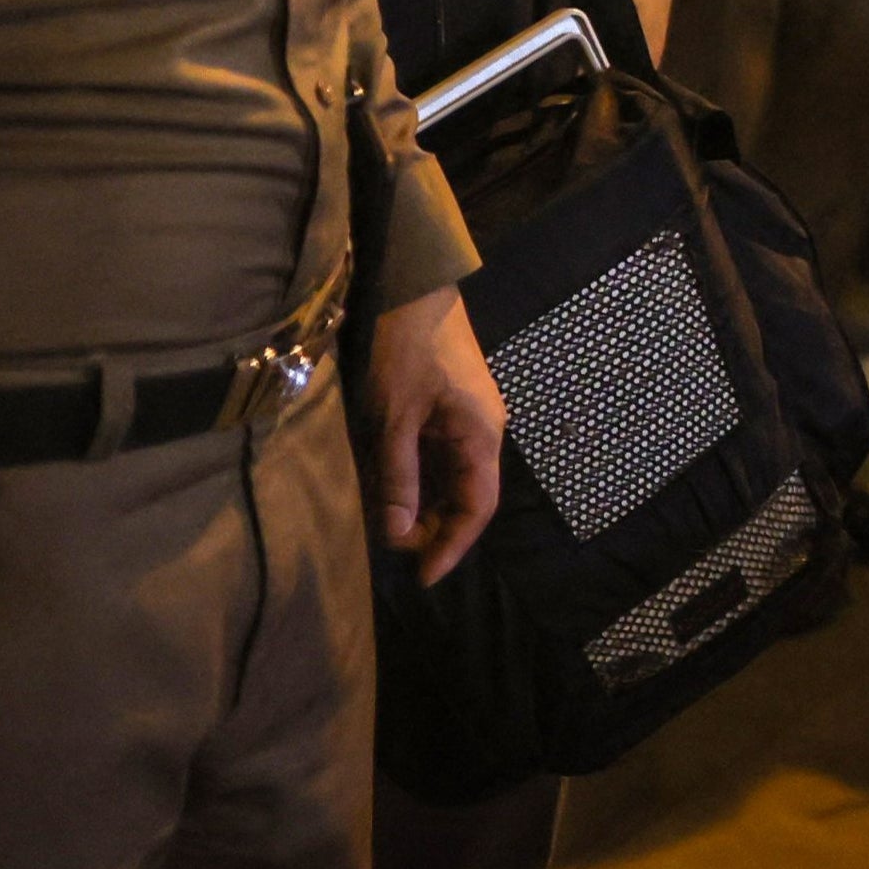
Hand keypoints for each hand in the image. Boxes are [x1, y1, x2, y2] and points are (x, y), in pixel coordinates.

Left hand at [365, 283, 505, 583]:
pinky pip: (441, 458)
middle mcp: (483, 431)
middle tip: (390, 544)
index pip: (477, 507)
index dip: (452, 546)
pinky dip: (419, 479)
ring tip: (385, 520)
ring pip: (452, 479)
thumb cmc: (407, 352)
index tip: (423, 578)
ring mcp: (468, 419)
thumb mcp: (396, 418)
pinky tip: (391, 486)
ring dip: (423, 504)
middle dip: (433, 527)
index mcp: (480, 435)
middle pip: (467, 496)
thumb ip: (399, 477)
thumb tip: (397, 535)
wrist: (413, 290)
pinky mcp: (451, 409)